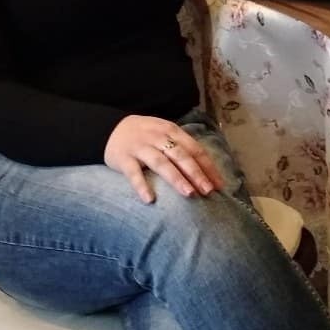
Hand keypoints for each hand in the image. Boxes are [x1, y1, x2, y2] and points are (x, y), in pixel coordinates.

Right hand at [104, 115, 224, 203]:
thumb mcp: (165, 134)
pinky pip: (133, 173)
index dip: (208, 167)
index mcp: (171, 131)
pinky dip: (141, 186)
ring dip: (176, 178)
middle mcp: (157, 137)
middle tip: (208, 191)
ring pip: (160, 163)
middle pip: (180, 155)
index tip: (219, 185)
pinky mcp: (123, 158)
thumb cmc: (145, 136)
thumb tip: (208, 173)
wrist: (109, 129)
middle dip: (196, 173)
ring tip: (189, 193)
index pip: (194, 149)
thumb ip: (183, 148)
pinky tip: (149, 199)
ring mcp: (139, 147)